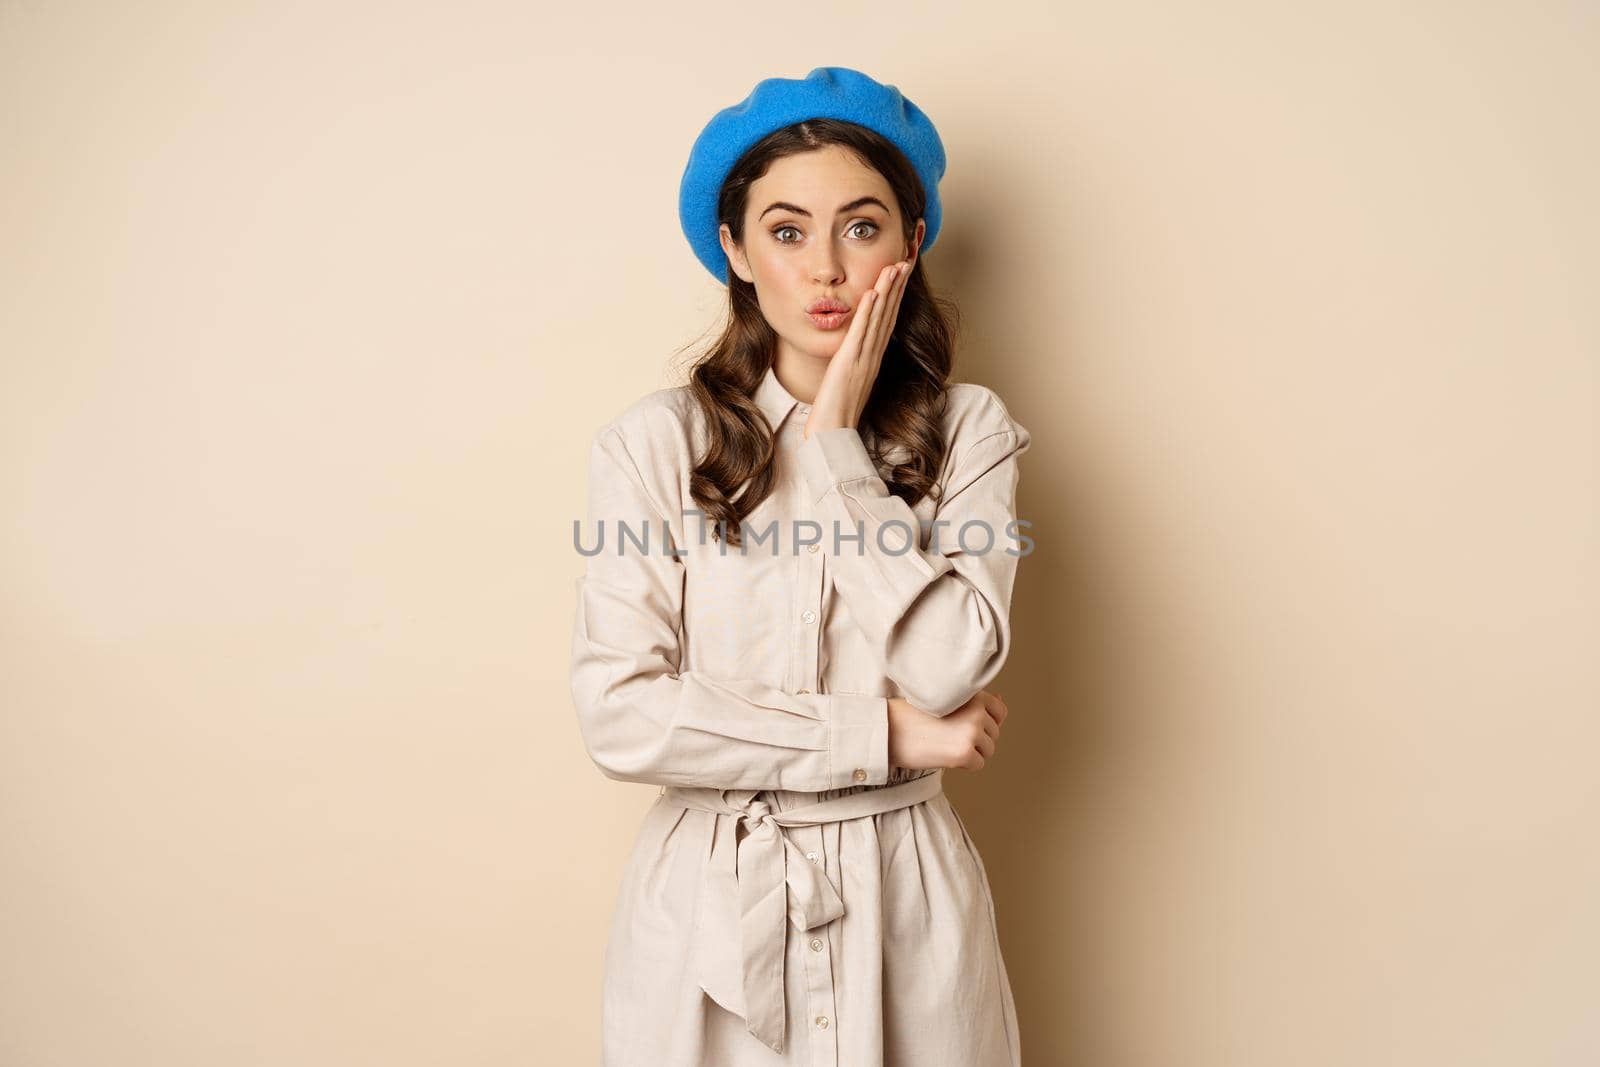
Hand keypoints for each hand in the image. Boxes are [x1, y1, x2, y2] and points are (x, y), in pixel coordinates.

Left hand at [803, 258, 913, 437]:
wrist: (833, 435)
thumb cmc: (837, 414)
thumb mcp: (848, 384)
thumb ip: (853, 367)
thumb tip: (852, 357)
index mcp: (872, 360)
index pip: (887, 322)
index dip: (895, 297)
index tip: (900, 275)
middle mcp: (872, 357)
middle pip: (889, 315)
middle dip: (898, 286)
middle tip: (905, 260)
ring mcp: (863, 360)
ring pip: (879, 320)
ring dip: (887, 291)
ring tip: (894, 267)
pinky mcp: (849, 364)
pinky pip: (861, 333)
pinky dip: (868, 312)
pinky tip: (872, 293)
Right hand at [887, 690, 1008, 771]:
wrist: (889, 729)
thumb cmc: (913, 714)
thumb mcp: (946, 700)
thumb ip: (975, 701)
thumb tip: (1002, 699)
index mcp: (973, 694)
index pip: (1000, 711)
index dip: (987, 722)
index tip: (966, 725)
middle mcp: (977, 711)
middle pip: (994, 734)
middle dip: (976, 739)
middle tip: (948, 735)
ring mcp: (972, 732)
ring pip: (988, 750)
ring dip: (971, 752)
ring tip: (945, 744)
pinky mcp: (965, 752)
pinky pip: (978, 764)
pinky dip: (964, 765)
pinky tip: (944, 754)